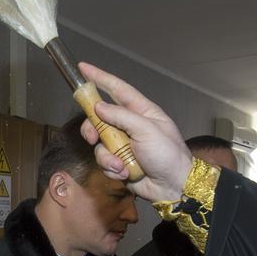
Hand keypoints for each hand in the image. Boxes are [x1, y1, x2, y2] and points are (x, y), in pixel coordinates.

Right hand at [78, 62, 192, 202]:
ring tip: (121, 166)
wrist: (174, 187)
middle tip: (93, 136)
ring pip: (99, 143)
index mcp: (141, 111)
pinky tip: (126, 174)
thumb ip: (121, 116)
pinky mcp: (119, 162)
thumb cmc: (167, 154)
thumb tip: (98, 107)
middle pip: (99, 117)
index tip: (82, 68)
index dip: (100, 78)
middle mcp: (130, 125)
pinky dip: (112, 169)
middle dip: (93, 127)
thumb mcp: (147, 130)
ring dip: (108, 156)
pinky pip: (104, 161)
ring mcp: (123, 144)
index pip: (117, 89)